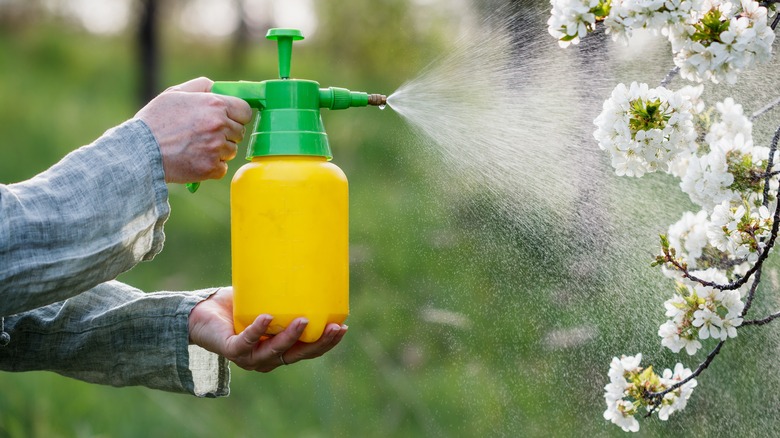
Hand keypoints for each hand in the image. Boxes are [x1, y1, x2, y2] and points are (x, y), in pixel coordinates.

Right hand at [135, 77, 252, 183]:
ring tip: (196, 147)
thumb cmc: (155, 120)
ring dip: (220, 150)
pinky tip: (195, 159)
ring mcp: (217, 148)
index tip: (229, 118)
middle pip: (239, 132)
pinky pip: (222, 167)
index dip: (237, 115)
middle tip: (205, 134)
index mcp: (215, 105)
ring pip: (231, 151)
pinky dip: (212, 166)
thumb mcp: (175, 93)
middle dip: (227, 133)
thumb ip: (200, 86)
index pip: (245, 111)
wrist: (140, 150)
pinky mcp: (211, 168)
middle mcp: (220, 126)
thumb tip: (217, 87)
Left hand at [188, 287, 347, 371]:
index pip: (308, 351)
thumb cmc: (236, 306)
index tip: (343, 326)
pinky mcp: (231, 350)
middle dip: (318, 343)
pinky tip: (266, 317)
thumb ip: (282, 290)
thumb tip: (307, 256)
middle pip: (298, 355)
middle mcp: (267, 358)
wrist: (200, 313)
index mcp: (280, 349)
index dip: (327, 342)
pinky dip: (258, 330)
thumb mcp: (265, 298)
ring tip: (303, 320)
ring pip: (275, 352)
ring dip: (291, 338)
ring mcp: (249, 357)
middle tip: (334, 327)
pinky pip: (246, 341)